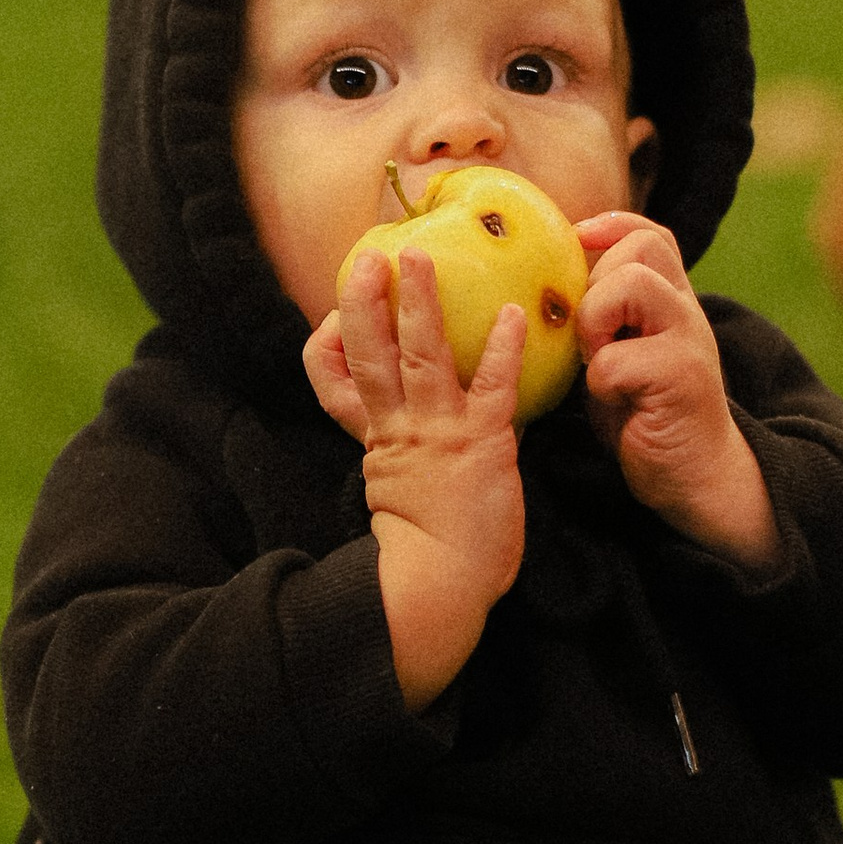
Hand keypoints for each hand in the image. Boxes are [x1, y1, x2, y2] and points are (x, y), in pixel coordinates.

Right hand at [306, 247, 525, 707]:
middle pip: (372, 353)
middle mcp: (400, 427)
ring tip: (417, 256)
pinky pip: (492, 386)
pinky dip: (501, 349)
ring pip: (420, 355)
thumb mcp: (397, 501)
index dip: (329, 346)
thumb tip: (418, 448)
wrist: (441, 587)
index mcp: (377, 441)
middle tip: (367, 256)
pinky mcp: (482, 441)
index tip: (330, 317)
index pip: (335, 384)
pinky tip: (513, 313)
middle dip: (365, 301)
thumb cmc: (426, 555)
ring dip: (418, 303)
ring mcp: (439, 430)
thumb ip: (402, 463)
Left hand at [574, 212, 779, 570]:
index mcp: (671, 302)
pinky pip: (616, 358)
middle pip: (640, 249)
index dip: (613, 226)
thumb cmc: (646, 416)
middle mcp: (686, 312)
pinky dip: (600, 381)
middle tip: (590, 336)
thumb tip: (541, 294)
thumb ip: (599, 322)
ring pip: (632, 284)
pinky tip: (614, 402)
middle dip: (596, 282)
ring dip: (596, 320)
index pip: (652, 235)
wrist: (697, 476)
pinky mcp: (681, 377)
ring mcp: (688, 341)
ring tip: (597, 360)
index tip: (578, 240)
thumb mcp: (620, 356)